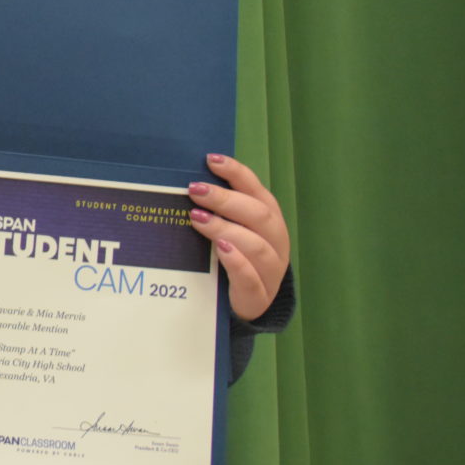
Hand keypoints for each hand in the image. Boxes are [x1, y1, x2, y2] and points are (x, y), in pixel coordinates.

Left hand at [189, 153, 290, 321]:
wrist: (249, 306)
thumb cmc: (236, 259)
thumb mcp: (232, 231)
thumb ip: (219, 211)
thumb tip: (189, 185)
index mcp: (269, 220)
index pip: (257, 190)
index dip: (236, 173)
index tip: (210, 159)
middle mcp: (276, 241)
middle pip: (258, 215)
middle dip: (226, 200)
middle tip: (195, 190)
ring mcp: (271, 269)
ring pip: (256, 245)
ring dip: (226, 228)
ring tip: (198, 218)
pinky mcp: (259, 295)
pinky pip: (250, 276)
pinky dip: (235, 261)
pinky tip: (219, 249)